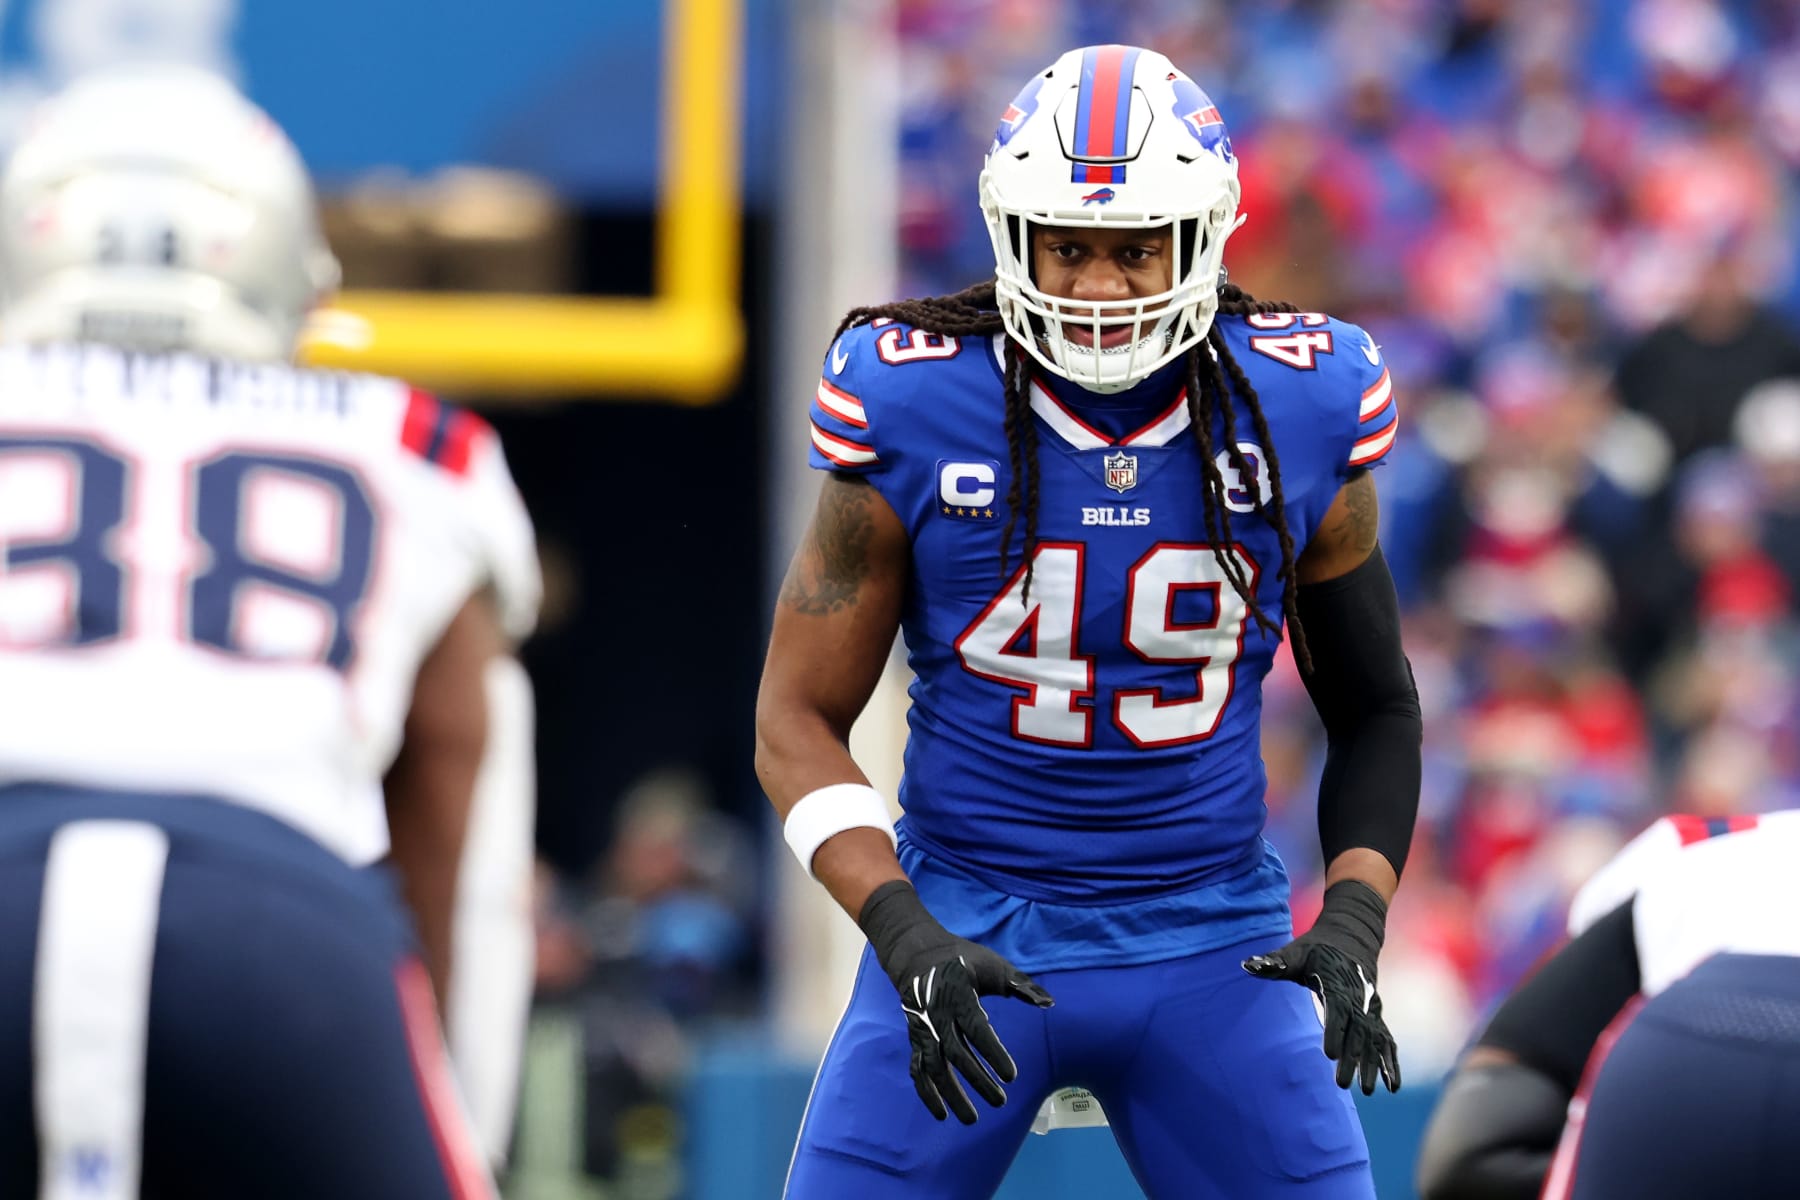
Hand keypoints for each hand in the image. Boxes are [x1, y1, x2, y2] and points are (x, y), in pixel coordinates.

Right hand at [858, 881, 1054, 1122]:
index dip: (993, 1053)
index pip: (976, 1028)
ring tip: (971, 1119)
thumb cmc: (963, 959)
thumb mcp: (993, 965)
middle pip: (956, 1054)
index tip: (1011, 1076)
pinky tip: (941, 1114)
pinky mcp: (915, 1038)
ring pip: (934, 1067)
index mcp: (958, 994)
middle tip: (1001, 1102)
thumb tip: (1049, 1002)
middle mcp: (937, 1014)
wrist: (917, 954)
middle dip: (978, 1080)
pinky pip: (917, 1069)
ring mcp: (923, 1029)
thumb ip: (1021, 985)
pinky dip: (927, 1094)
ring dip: (951, 1095)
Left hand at [1243, 880, 1400, 1094]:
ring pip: (1374, 1039)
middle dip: (1351, 1058)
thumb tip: (1247, 965)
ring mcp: (1370, 1007)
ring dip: (1373, 1065)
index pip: (1337, 1008)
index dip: (1334, 1031)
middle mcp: (1358, 996)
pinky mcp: (1376, 1015)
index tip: (1329, 1054)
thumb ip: (1274, 962)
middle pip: (1357, 1030)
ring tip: (1367, 1091)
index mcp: (1337, 981)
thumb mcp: (1295, 952)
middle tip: (1341, 1084)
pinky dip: (1391, 1062)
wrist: (1351, 938)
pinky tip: (1393, 1086)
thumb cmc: (1316, 949)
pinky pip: (1386, 1040)